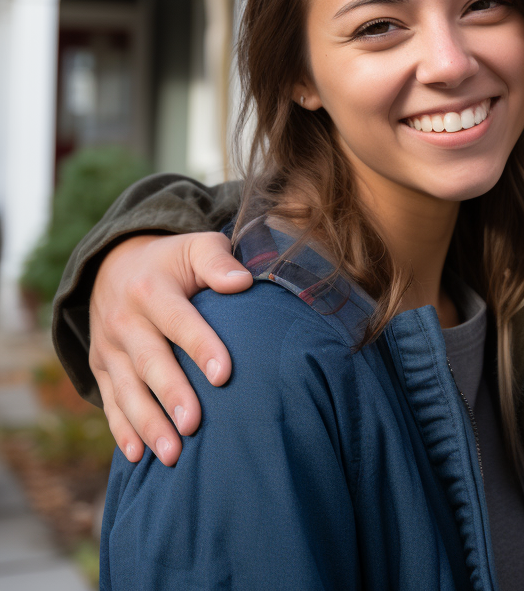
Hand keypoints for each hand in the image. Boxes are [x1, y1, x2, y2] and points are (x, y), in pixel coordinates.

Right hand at [89, 232, 252, 465]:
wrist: (114, 265)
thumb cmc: (173, 261)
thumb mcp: (196, 246)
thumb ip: (218, 261)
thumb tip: (242, 282)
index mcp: (152, 289)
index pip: (179, 321)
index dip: (201, 346)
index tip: (224, 374)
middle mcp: (125, 320)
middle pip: (150, 362)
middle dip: (172, 395)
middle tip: (194, 426)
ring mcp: (109, 348)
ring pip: (127, 390)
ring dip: (148, 424)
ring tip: (172, 454)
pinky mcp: (100, 367)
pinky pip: (110, 401)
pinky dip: (121, 430)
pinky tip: (137, 456)